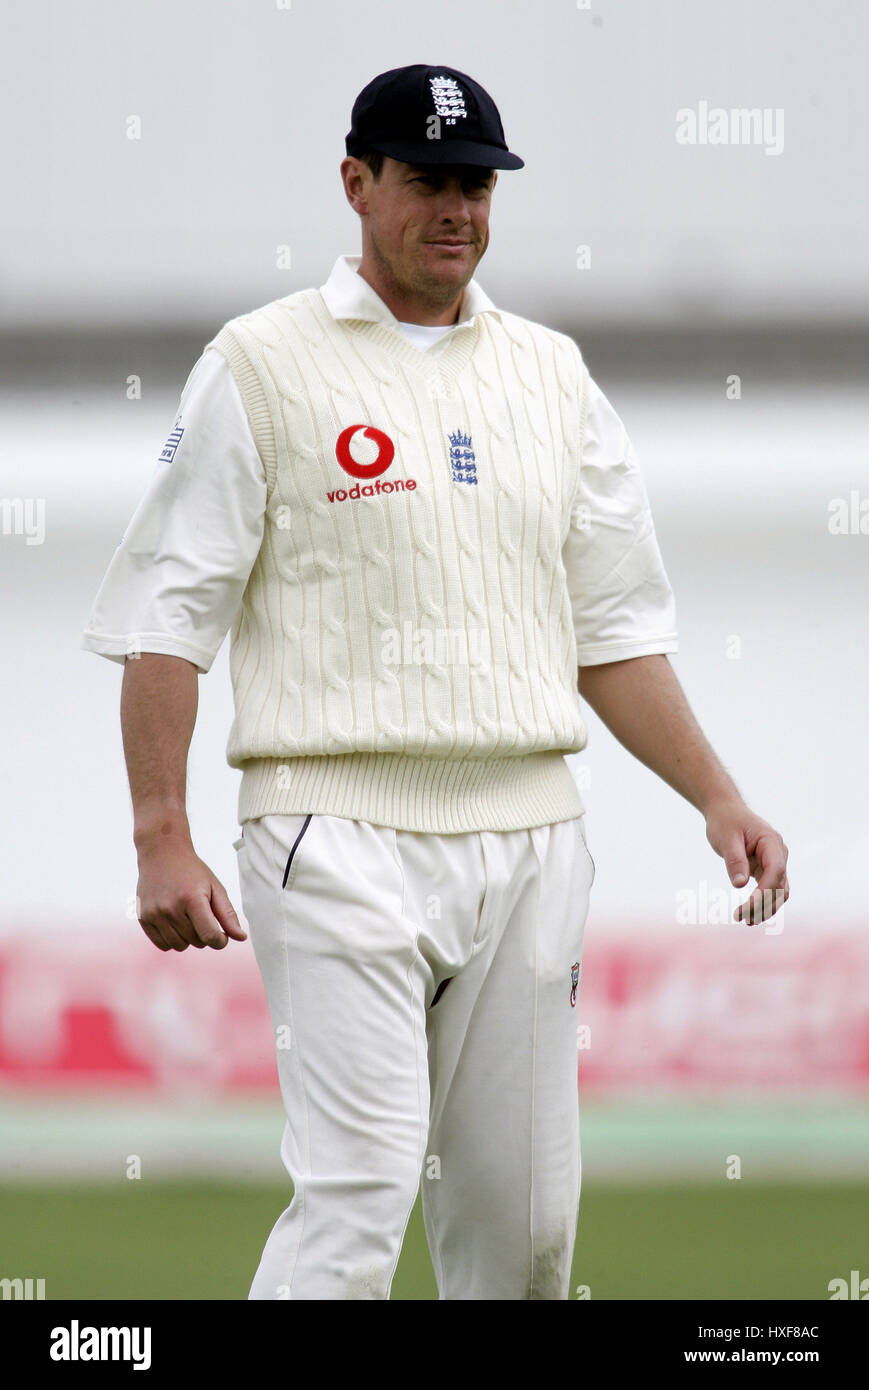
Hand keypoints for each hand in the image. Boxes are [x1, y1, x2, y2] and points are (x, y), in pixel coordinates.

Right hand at [135, 838, 247, 951]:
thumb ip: (228, 914)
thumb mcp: (215, 887)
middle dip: (205, 934)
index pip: (210, 936)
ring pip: (179, 946)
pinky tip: (175, 923)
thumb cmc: (193, 871)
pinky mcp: (143, 918)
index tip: (222, 934)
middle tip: (202, 915)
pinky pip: (163, 945)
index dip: (221, 941)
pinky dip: (172, 940)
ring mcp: (154, 914)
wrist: (161, 853)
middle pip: (196, 942)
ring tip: (188, 917)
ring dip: (188, 938)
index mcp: (192, 899)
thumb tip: (241, 938)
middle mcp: (170, 908)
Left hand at [704, 800, 789, 924]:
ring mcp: (775, 862)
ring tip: (746, 921)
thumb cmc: (726, 822)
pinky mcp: (767, 869)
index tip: (749, 906)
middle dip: (764, 905)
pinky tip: (749, 914)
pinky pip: (770, 890)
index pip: (775, 870)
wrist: (726, 812)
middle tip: (742, 918)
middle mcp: (779, 853)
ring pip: (778, 892)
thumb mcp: (726, 839)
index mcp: (771, 842)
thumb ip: (734, 860)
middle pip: (780, 885)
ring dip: (765, 908)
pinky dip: (762, 903)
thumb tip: (739, 885)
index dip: (764, 891)